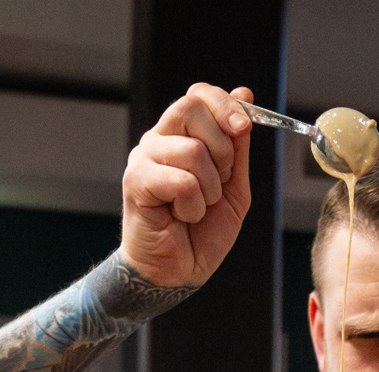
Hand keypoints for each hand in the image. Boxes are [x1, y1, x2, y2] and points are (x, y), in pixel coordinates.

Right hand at [121, 83, 253, 288]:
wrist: (179, 271)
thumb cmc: (203, 231)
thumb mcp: (234, 185)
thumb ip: (237, 144)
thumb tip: (243, 93)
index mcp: (182, 135)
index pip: (198, 94)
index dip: (224, 104)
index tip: (243, 127)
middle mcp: (159, 140)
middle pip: (190, 108)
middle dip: (221, 149)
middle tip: (218, 182)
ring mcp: (144, 158)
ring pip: (192, 150)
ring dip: (209, 188)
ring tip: (197, 208)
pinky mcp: (135, 181)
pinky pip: (180, 180)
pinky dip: (192, 205)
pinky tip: (182, 217)